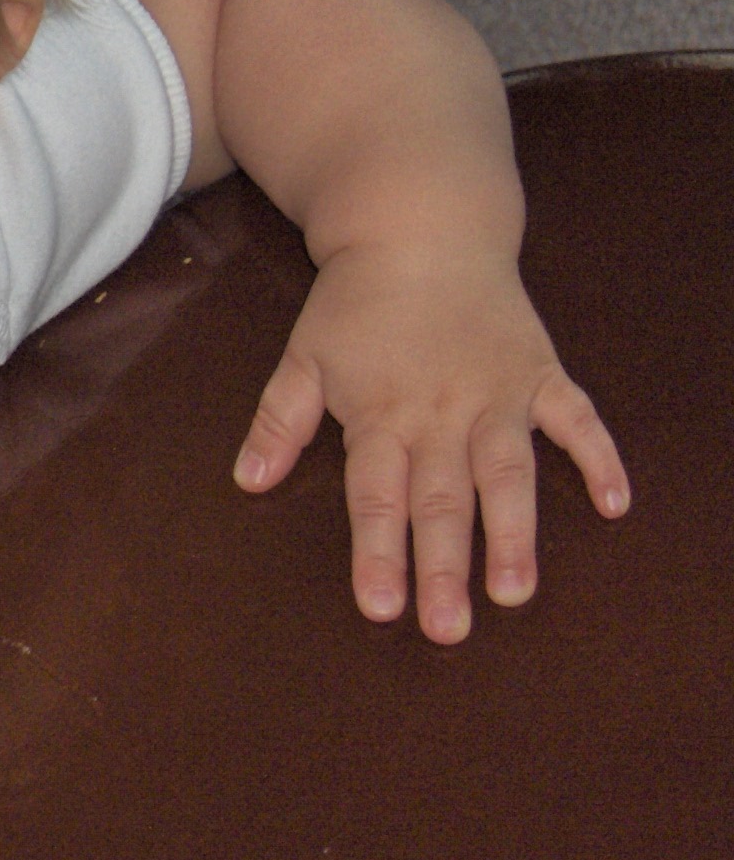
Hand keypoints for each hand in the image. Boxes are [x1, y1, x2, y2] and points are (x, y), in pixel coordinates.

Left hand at [232, 238, 627, 643]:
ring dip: (514, 533)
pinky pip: (576, 419)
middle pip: (442, 499)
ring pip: (509, 473)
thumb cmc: (354, 303)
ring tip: (514, 590)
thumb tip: (246, 482)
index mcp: (381, 413)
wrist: (419, 230)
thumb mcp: (302, 357)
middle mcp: (442, 412)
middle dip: (443, 566)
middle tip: (448, 629)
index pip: (375, 496)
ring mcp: (497, 394)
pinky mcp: (540, 373)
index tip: (381, 609)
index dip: (377, 552)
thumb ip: (278, 422)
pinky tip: (613, 505)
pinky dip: (598, 458)